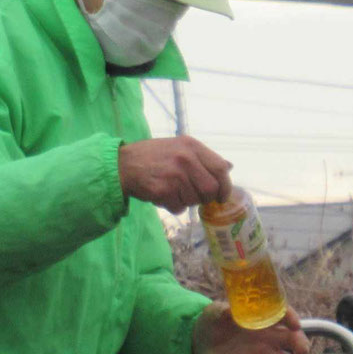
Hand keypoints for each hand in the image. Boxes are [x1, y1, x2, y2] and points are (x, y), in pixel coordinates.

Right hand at [120, 136, 234, 211]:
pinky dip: (173, 207)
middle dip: (204, 198)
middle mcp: (186, 158)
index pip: (220, 168)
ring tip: (172, 192)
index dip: (225, 186)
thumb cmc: (153, 157)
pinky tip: (163, 196)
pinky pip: (178, 207)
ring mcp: (175, 174)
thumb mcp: (180, 148)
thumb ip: (203, 157)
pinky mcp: (163, 189)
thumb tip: (229, 167)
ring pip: (194, 200)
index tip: (221, 196)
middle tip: (193, 196)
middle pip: (210, 189)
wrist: (123, 164)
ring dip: (185, 202)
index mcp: (192, 146)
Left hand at [191, 304, 308, 353]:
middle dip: (301, 345)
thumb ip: (223, 312)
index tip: (295, 324)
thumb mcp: (215, 313)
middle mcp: (269, 336)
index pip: (283, 315)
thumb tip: (229, 311)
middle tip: (301, 352)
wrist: (201, 344)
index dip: (292, 318)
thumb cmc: (213, 322)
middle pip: (293, 339)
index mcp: (262, 318)